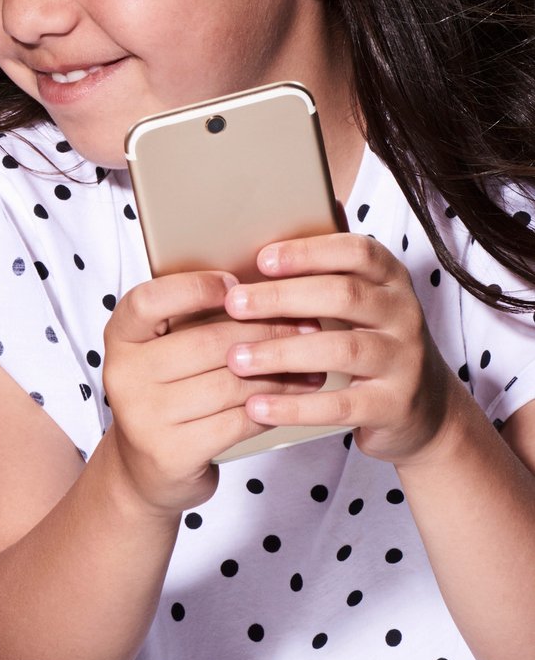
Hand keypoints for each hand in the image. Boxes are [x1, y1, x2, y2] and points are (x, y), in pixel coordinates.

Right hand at [101, 272, 322, 513]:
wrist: (147, 468)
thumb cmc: (168, 397)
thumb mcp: (163, 354)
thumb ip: (193, 324)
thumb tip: (265, 292)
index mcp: (120, 339)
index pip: (148, 301)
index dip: (194, 288)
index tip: (236, 286)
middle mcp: (124, 375)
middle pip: (206, 343)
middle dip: (266, 332)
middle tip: (308, 327)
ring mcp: (144, 416)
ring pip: (230, 384)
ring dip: (280, 374)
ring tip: (311, 366)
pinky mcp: (171, 451)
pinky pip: (237, 421)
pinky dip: (272, 408)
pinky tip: (293, 400)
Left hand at [224, 233, 455, 464]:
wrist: (426, 407)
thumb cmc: (369, 342)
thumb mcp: (357, 305)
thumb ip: (318, 281)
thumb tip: (246, 265)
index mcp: (390, 281)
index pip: (357, 252)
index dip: (309, 252)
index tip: (262, 260)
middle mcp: (403, 315)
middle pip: (344, 295)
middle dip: (283, 297)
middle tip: (234, 304)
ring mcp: (403, 361)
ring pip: (342, 349)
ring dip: (282, 352)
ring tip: (237, 358)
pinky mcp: (393, 405)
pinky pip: (341, 404)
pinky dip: (296, 406)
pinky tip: (257, 406)